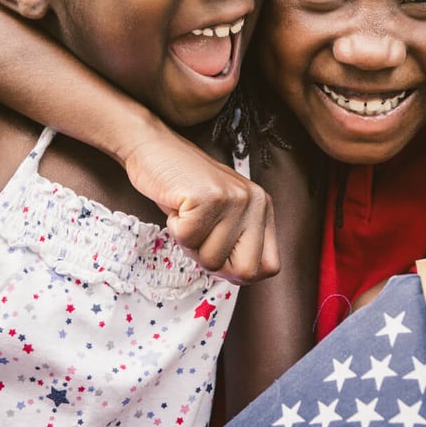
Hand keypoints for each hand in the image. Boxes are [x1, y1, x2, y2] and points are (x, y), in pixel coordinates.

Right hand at [124, 136, 279, 283]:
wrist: (155, 148)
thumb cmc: (185, 188)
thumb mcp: (222, 214)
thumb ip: (236, 242)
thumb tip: (239, 278)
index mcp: (263, 208)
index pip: (269, 266)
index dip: (239, 272)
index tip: (218, 256)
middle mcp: (256, 202)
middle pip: (243, 271)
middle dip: (214, 263)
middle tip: (199, 234)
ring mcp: (234, 199)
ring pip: (211, 259)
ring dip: (189, 242)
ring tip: (187, 213)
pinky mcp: (208, 197)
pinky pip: (187, 239)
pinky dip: (174, 228)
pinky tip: (178, 205)